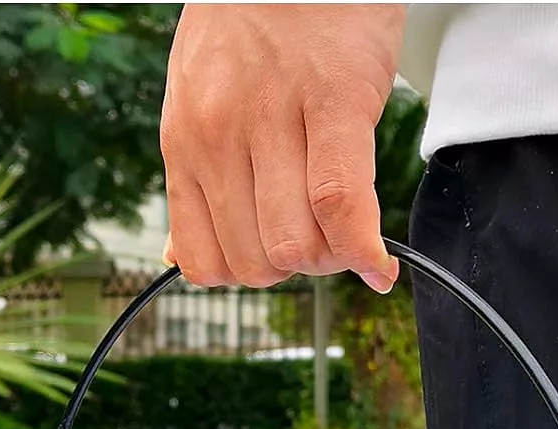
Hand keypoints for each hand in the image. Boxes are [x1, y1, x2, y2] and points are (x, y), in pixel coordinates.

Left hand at [160, 3, 404, 290]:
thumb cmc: (257, 18)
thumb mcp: (200, 96)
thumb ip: (196, 178)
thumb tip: (178, 257)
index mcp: (185, 138)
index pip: (204, 259)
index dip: (248, 275)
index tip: (276, 255)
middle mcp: (219, 132)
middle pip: (256, 260)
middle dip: (294, 268)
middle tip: (321, 238)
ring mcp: (274, 116)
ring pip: (296, 244)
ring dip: (330, 257)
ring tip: (347, 230)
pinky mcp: (336, 98)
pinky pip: (342, 203)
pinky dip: (364, 248)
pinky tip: (379, 263)